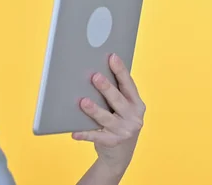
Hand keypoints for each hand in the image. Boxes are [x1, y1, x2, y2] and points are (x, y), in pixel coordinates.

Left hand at [72, 54, 145, 175]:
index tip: (112, 56)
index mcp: (137, 104)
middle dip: (106, 88)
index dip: (120, 70)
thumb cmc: (117, 122)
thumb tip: (94, 71)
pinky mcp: (113, 143)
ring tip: (83, 102)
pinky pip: (96, 137)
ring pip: (107, 118)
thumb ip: (114, 93)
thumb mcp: (121, 108)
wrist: (119, 154)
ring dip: (94, 110)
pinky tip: (74, 132)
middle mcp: (134, 117)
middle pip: (118, 100)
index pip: (129, 85)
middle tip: (94, 77)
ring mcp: (125, 131)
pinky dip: (84, 134)